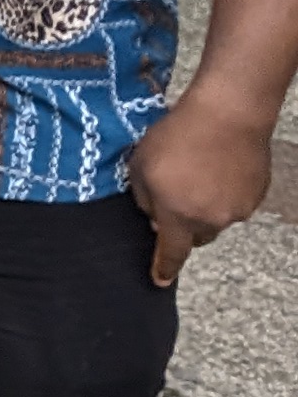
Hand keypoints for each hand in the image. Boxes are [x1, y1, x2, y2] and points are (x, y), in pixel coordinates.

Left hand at [129, 100, 275, 287]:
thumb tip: (154, 217)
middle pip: (195, 235)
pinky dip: (223, 191)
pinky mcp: (256, 194)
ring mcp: (238, 209)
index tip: (159, 280)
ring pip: (215, 217)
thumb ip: (142, 198)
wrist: (227, 115)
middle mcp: (211, 220)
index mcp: (179, 216)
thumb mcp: (140, 165)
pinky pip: (234, 201)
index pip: (171, 252)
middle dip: (183, 225)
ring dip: (204, 205)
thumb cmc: (177, 137)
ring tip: (196, 171)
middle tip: (174, 197)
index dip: (164, 268)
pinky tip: (215, 166)